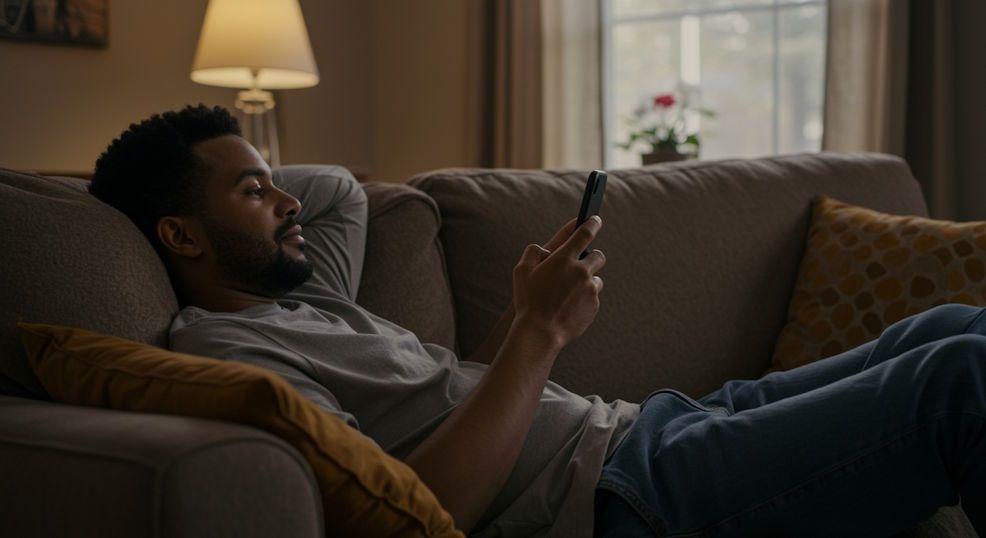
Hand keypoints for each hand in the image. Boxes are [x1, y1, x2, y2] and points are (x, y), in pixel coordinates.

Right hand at [511, 216, 605, 350]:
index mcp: (564, 258)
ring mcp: (590, 289)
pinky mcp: (594, 306)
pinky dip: (584, 298)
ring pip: (596, 279)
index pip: (584, 233)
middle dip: (592, 256)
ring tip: (568, 292)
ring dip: (586, 281)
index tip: (595, 219)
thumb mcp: (521, 271)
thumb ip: (533, 252)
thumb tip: (544, 249)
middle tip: (581, 263)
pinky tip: (569, 306)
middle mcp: (581, 271)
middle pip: (598, 255)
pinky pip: (593, 297)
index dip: (591, 223)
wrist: (540, 332)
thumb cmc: (528, 300)